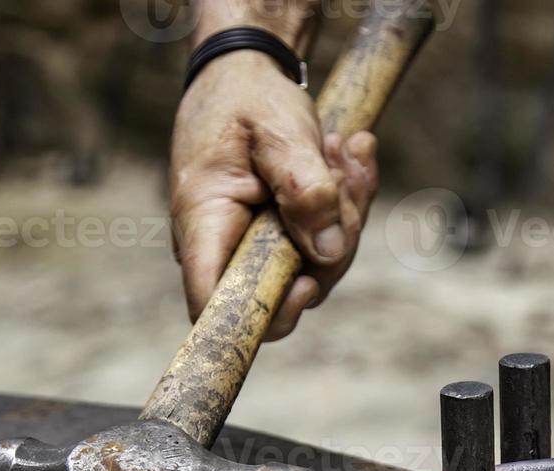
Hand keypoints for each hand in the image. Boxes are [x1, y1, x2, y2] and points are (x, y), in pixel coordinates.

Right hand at [170, 49, 379, 339]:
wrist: (243, 72)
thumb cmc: (248, 98)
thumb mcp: (280, 130)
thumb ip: (305, 188)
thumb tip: (327, 251)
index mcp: (204, 222)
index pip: (215, 305)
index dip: (260, 315)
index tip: (307, 284)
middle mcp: (223, 245)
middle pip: (285, 291)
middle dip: (332, 241)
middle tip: (342, 171)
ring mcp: (253, 246)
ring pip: (314, 268)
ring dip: (346, 215)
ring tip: (343, 153)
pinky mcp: (280, 239)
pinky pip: (323, 245)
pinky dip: (345, 206)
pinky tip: (349, 159)